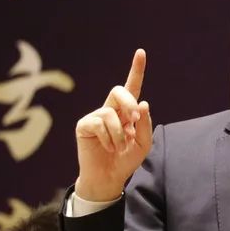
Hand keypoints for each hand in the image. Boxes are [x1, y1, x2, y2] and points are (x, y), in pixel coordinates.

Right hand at [74, 49, 152, 200]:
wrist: (109, 178)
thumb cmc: (125, 160)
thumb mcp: (143, 144)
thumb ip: (144, 124)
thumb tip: (143, 102)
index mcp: (127, 112)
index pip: (132, 87)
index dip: (136, 70)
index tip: (141, 52)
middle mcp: (111, 109)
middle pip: (119, 91)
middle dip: (129, 103)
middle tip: (133, 120)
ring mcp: (96, 116)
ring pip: (110, 113)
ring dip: (119, 134)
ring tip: (119, 147)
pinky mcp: (84, 125)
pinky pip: (99, 124)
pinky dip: (108, 138)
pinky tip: (108, 148)